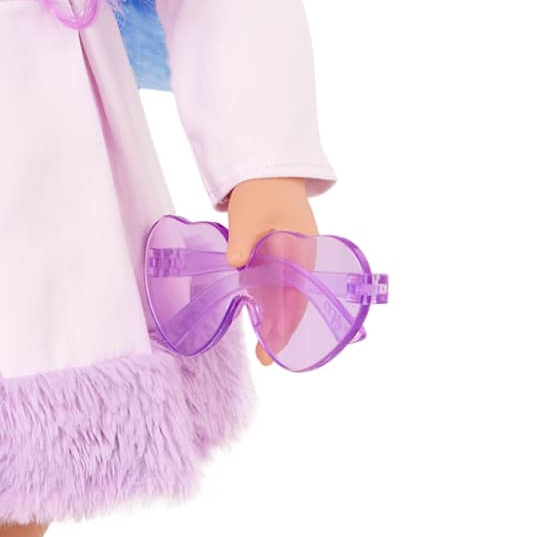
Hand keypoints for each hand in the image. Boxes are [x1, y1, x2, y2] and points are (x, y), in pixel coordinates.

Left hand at [223, 176, 316, 367]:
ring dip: (274, 322)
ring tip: (262, 351)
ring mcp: (290, 262)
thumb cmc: (262, 194)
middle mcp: (299, 261)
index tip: (276, 342)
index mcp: (300, 251)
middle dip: (281, 331)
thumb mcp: (250, 214)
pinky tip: (257, 321)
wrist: (268, 176)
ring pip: (284, 298)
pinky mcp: (277, 262)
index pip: (297, 294)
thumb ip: (242, 239)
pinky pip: (275, 289)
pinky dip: (268, 306)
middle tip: (265, 360)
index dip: (288, 320)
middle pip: (293, 302)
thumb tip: (235, 262)